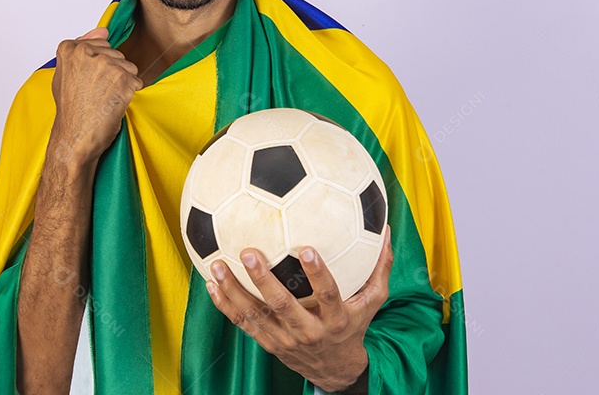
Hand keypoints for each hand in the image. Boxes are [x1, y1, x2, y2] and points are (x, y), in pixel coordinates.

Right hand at [48, 27, 142, 172]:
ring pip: (128, 67)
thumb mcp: (65, 73)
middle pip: (116, 54)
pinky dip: (129, 94)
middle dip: (112, 73)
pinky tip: (114, 104)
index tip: (88, 82)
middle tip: (95, 93)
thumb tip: (104, 31)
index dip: (97, 66)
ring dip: (122, 83)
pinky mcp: (124, 80)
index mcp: (70, 48)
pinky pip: (136, 81)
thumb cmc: (71, 109)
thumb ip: (82, 47)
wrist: (75, 137)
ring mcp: (107, 65)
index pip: (100, 45)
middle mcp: (88, 53)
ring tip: (104, 99)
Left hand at [206, 228, 393, 392]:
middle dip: (264, 280)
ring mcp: (284, 339)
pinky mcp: (267, 343)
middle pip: (282, 306)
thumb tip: (387, 228)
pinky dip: (224, 304)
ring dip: (234, 290)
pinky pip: (242, 323)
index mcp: (335, 319)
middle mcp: (307, 331)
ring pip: (255, 315)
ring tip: (217, 266)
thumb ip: (379, 266)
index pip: (328, 295)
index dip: (318, 274)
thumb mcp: (372, 301)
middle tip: (249, 252)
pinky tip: (210, 282)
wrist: (334, 369)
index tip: (306, 248)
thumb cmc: (353, 326)